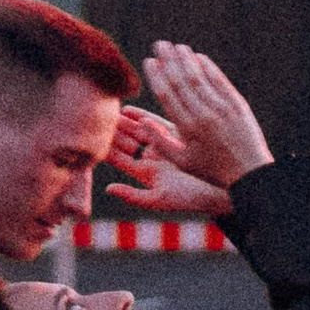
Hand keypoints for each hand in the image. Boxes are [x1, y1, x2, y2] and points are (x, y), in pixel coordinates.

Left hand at [104, 100, 232, 222]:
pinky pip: (156, 122)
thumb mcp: (159, 199)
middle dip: (112, 130)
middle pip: (126, 140)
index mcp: (147, 173)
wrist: (221, 188)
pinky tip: (127, 110)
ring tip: (106, 110)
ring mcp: (165, 144)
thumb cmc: (191, 198)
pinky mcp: (177, 134)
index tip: (89, 137)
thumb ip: (133, 195)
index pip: (120, 158)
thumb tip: (108, 188)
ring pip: (139, 130)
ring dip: (123, 122)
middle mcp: (153, 157)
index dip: (105, 147)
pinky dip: (141, 116)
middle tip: (94, 117)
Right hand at [144, 44, 272, 193]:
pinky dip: (208, 67)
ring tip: (176, 46)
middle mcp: (204, 114)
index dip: (157, 75)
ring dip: (186, 58)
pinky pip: (220, 80)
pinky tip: (199, 57)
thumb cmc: (212, 169)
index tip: (149, 61)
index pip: (167, 94)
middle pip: (181, 80)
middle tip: (159, 44)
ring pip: (199, 77)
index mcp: (187, 128)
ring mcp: (222, 108)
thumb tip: (141, 122)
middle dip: (169, 59)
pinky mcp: (238, 104)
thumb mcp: (182, 162)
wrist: (250, 174)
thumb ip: (160, 142)